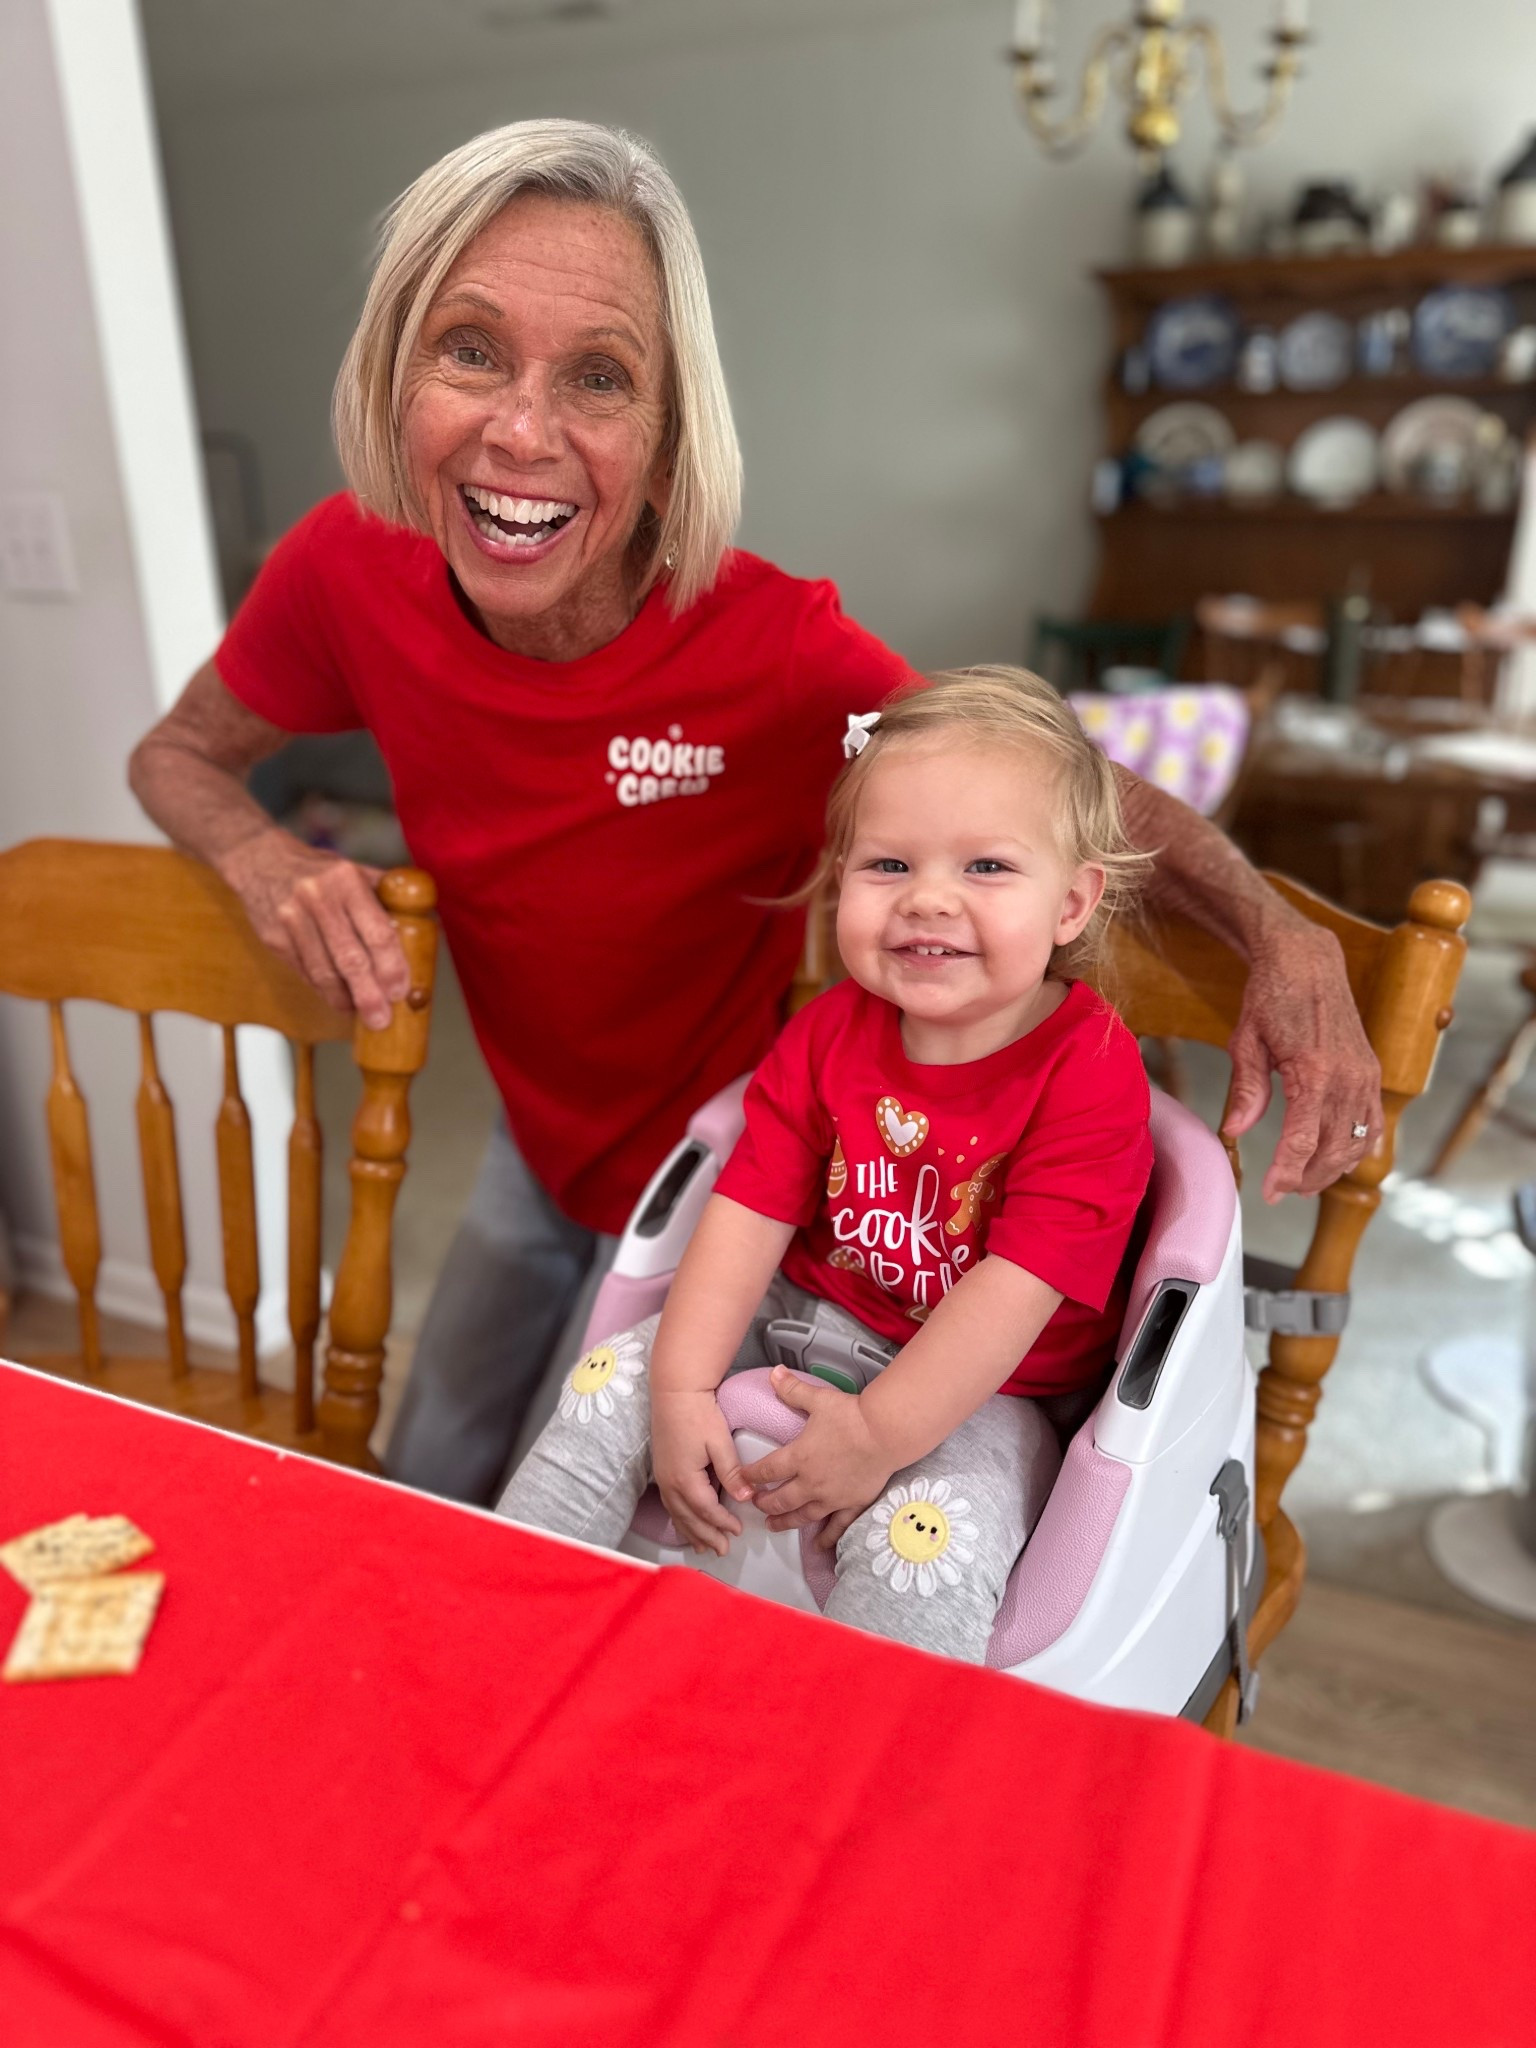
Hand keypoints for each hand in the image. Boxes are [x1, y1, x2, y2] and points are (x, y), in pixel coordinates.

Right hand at [218, 827, 409, 1029]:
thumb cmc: (318, 870)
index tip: (400, 990)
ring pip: (323, 971)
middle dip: (369, 994)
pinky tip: (339, 998)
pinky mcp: (274, 938)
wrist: (260, 860)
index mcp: (346, 881)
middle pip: (349, 958)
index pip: (377, 931)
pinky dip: (324, 989)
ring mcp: (291, 919)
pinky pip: (305, 972)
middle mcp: (317, 898)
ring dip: (345, 998)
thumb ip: (385, 896)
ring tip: (362, 1013)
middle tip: (382, 1019)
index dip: (391, 966)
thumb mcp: (354, 870)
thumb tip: (423, 924)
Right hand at [651, 1390, 751, 1557]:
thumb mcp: (720, 1442)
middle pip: (689, 1518)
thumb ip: (732, 1472)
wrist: (675, 1391)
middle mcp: (670, 1483)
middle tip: (723, 1550)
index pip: (706, 1510)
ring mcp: (663, 1478)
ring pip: (677, 1514)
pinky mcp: (661, 1470)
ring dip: (691, 1532)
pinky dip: (680, 1518)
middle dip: (707, 1536)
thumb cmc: (698, 1413)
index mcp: (685, 1478)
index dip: (722, 1523)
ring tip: (703, 1548)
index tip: (738, 1530)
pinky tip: (686, 1523)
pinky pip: (670, 1504)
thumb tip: (745, 1498)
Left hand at [737, 1370, 894, 1542]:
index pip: (766, 1470)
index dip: (750, 1476)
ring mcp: (831, 1497)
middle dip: (764, 1502)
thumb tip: (774, 1373)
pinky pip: (836, 1526)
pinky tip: (819, 1545)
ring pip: (801, 1515)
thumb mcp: (819, 1399)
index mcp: (798, 1457)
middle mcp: (810, 1482)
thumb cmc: (851, 1416)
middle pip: (779, 1498)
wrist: (885, 1433)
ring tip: (773, 1525)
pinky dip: (826, 1537)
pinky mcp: (852, 1504)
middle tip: (756, 1504)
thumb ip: (793, 1390)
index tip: (741, 1480)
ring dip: (784, 1522)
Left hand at [1223, 920, 1382, 1202]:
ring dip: (1333, 1168)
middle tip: (1282, 1191)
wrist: (1307, 959)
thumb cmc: (1270, 996)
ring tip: (1306, 1181)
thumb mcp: (1246, 1041)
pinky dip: (1361, 1147)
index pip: (1302, 1141)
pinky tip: (1341, 1159)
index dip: (1286, 1174)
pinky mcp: (1372, 1071)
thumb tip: (1236, 1131)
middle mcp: (1347, 1077)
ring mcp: (1365, 1075)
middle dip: (1308, 1177)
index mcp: (1314, 1071)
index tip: (1269, 1193)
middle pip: (1333, 1149)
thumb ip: (1247, 1089)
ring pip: (1357, 1142)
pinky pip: (1373, 1122)